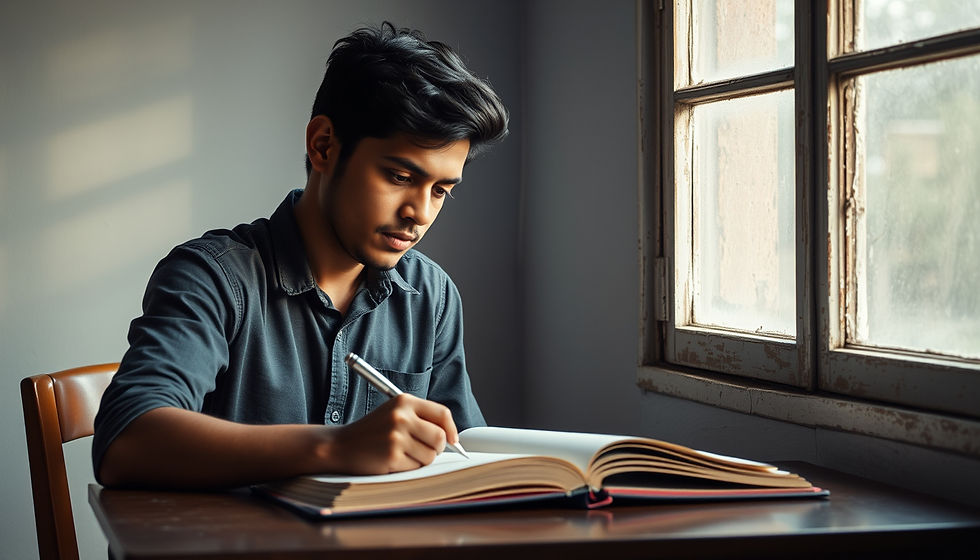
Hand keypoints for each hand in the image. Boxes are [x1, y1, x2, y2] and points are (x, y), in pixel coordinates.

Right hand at [326, 394, 459, 473]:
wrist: (340, 445)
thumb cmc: (371, 432)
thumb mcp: (394, 414)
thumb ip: (421, 419)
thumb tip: (451, 438)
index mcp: (404, 401)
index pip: (442, 413)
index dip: (451, 429)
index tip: (452, 440)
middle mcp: (401, 416)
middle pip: (440, 437)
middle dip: (436, 448)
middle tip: (424, 450)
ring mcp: (396, 436)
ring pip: (430, 455)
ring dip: (420, 460)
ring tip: (402, 454)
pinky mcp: (392, 455)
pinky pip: (415, 467)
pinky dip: (407, 468)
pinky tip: (391, 460)